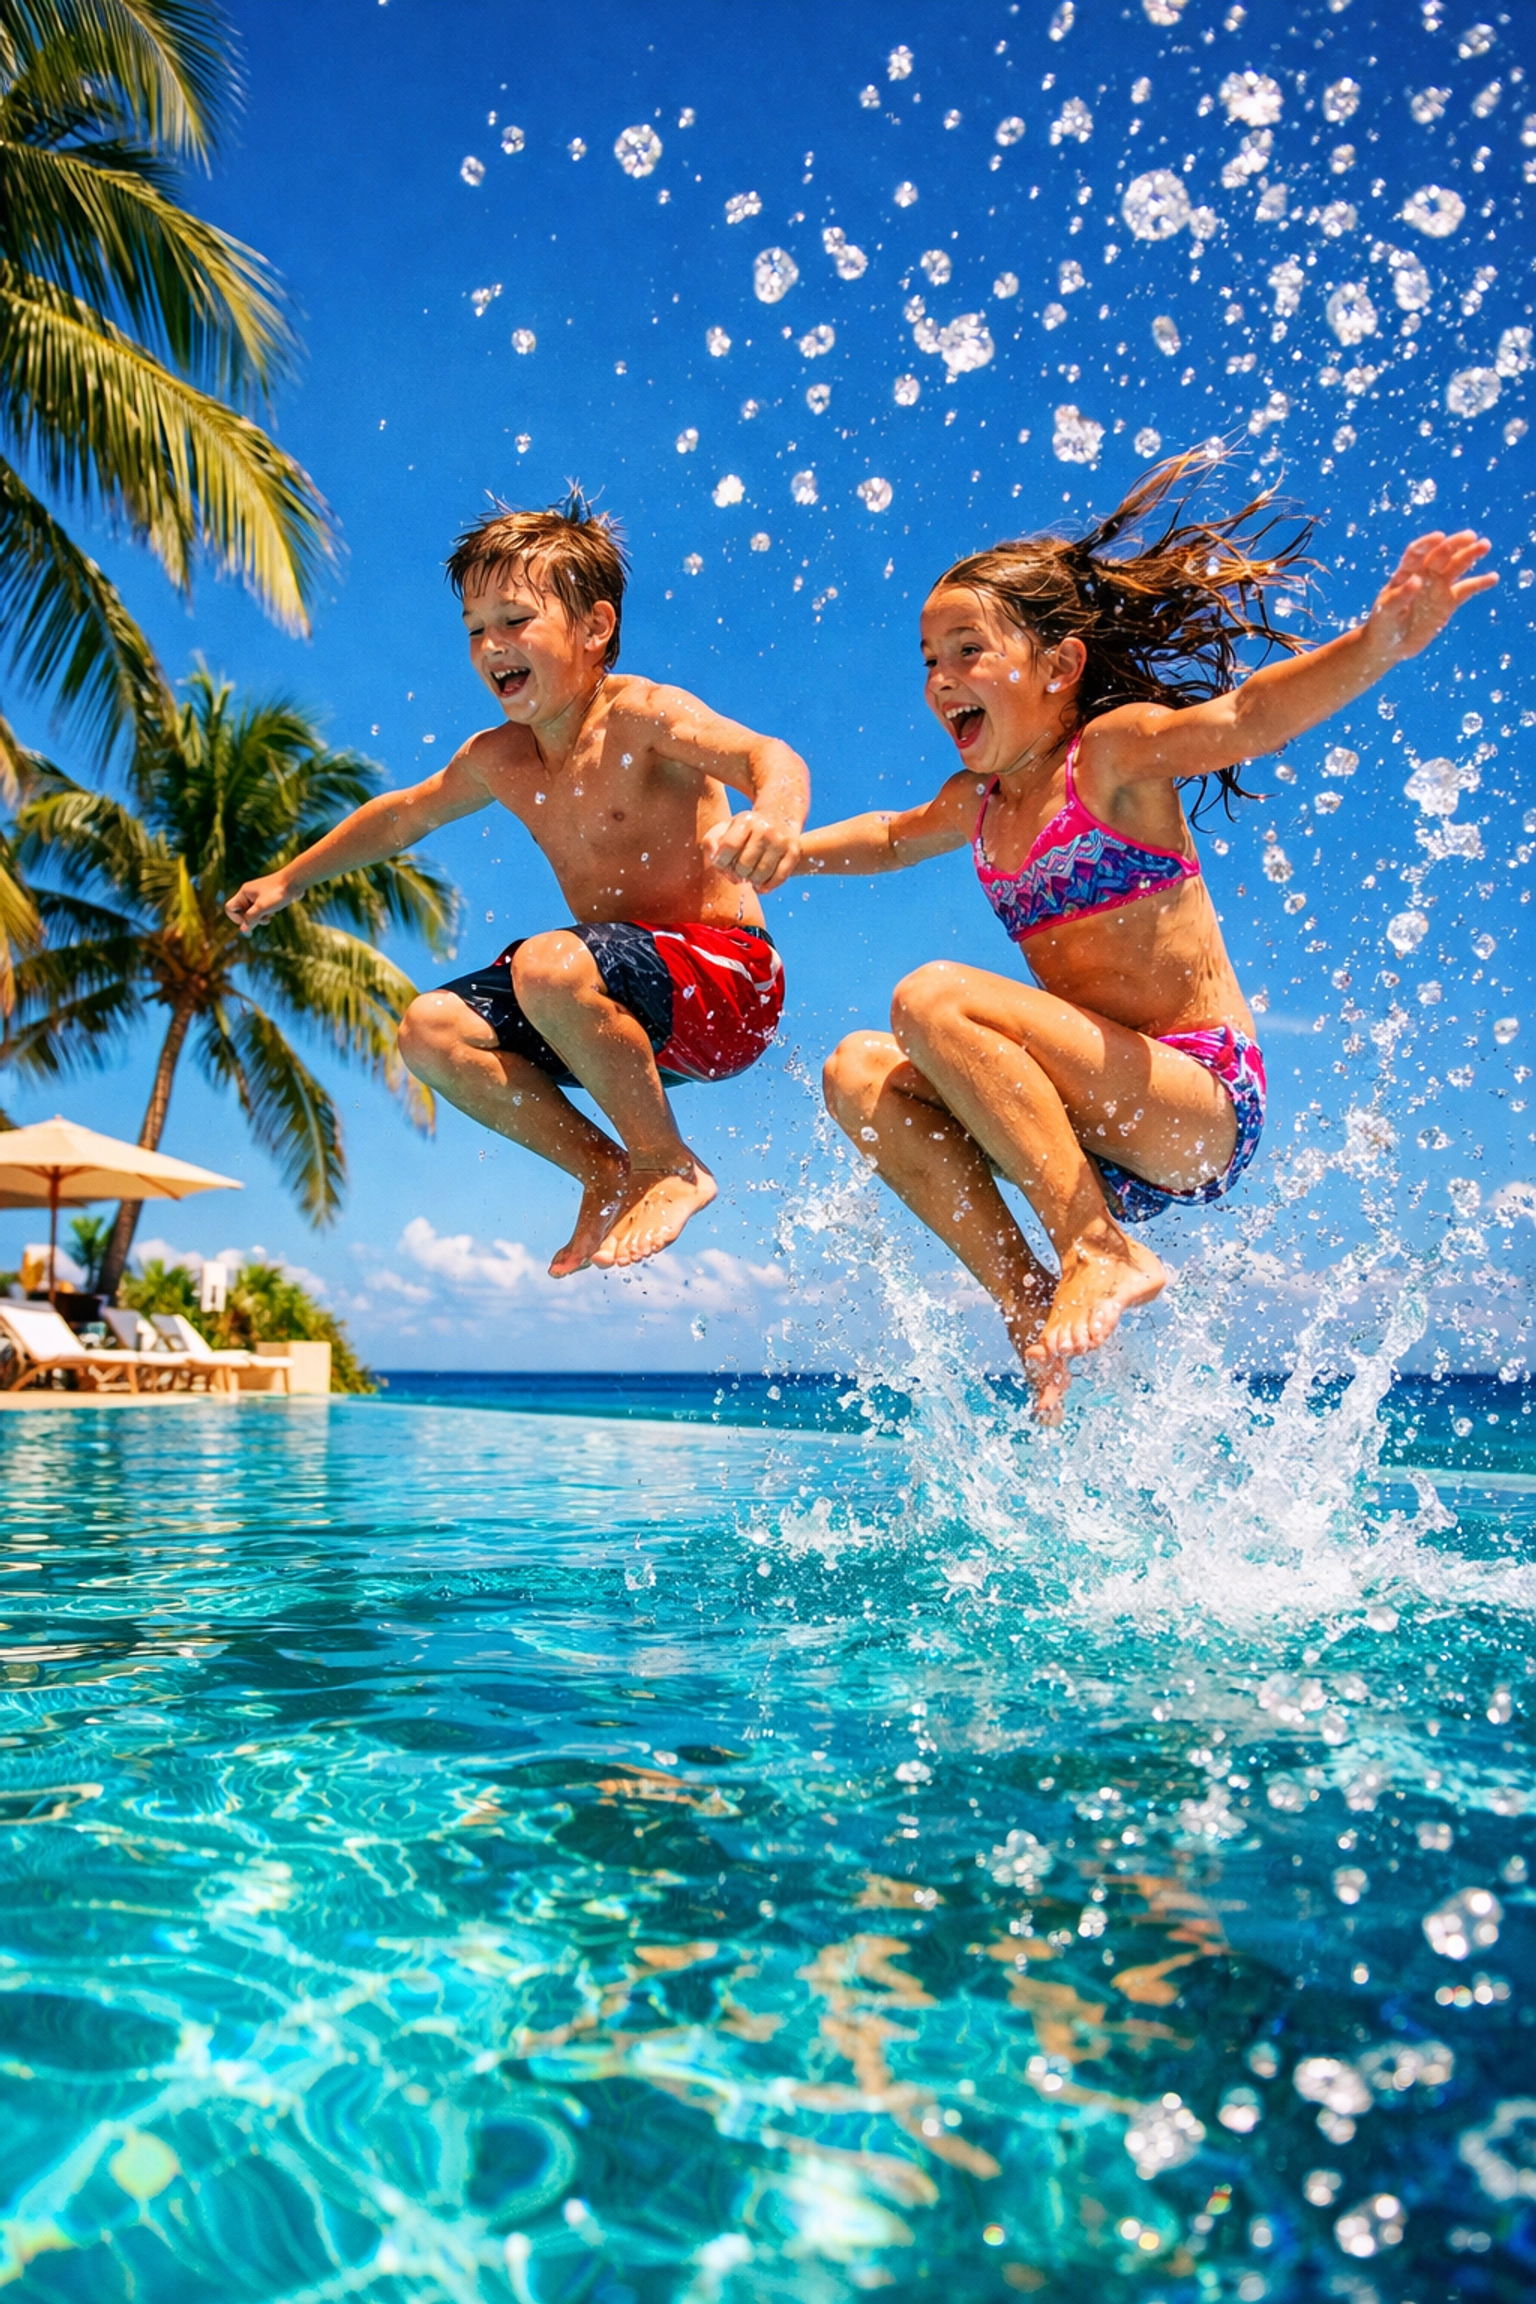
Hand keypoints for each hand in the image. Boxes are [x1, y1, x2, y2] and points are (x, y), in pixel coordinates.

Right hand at [225, 871, 294, 933]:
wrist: (294, 882)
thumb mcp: (263, 907)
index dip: (236, 918)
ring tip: (270, 915)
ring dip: (259, 918)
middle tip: (262, 918)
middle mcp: (248, 893)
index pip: (229, 908)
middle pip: (241, 912)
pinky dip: (265, 914)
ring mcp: (257, 896)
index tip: (249, 920)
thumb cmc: (278, 892)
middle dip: (251, 919)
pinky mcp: (266, 898)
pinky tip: (273, 912)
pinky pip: (260, 910)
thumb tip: (243, 931)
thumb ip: (251, 918)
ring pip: (252, 913)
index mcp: (244, 893)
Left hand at [704, 809, 799, 892]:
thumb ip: (711, 843)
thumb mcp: (726, 827)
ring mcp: (781, 841)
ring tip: (749, 876)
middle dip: (737, 873)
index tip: (723, 863)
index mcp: (744, 820)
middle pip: (744, 865)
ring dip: (751, 881)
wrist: (780, 814)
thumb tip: (716, 861)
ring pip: (761, 875)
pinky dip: (767, 887)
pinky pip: (779, 879)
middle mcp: (764, 829)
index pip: (728, 848)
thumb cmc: (746, 829)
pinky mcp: (794, 852)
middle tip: (738, 871)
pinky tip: (760, 885)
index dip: (722, 862)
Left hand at [1367, 529, 1497, 660]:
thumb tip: (1416, 580)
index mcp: (1405, 573)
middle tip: (1472, 536)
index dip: (1427, 544)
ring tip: (1485, 546)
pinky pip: (1466, 590)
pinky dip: (1479, 583)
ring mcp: (1437, 588)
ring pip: (1456, 567)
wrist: (1389, 644)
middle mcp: (1424, 575)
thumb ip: (1400, 597)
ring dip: (1470, 555)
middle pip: (1441, 555)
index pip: (1416, 553)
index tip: (1440, 537)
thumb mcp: (1385, 612)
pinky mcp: (1447, 602)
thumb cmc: (1382, 625)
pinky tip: (1493, 577)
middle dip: (1455, 544)